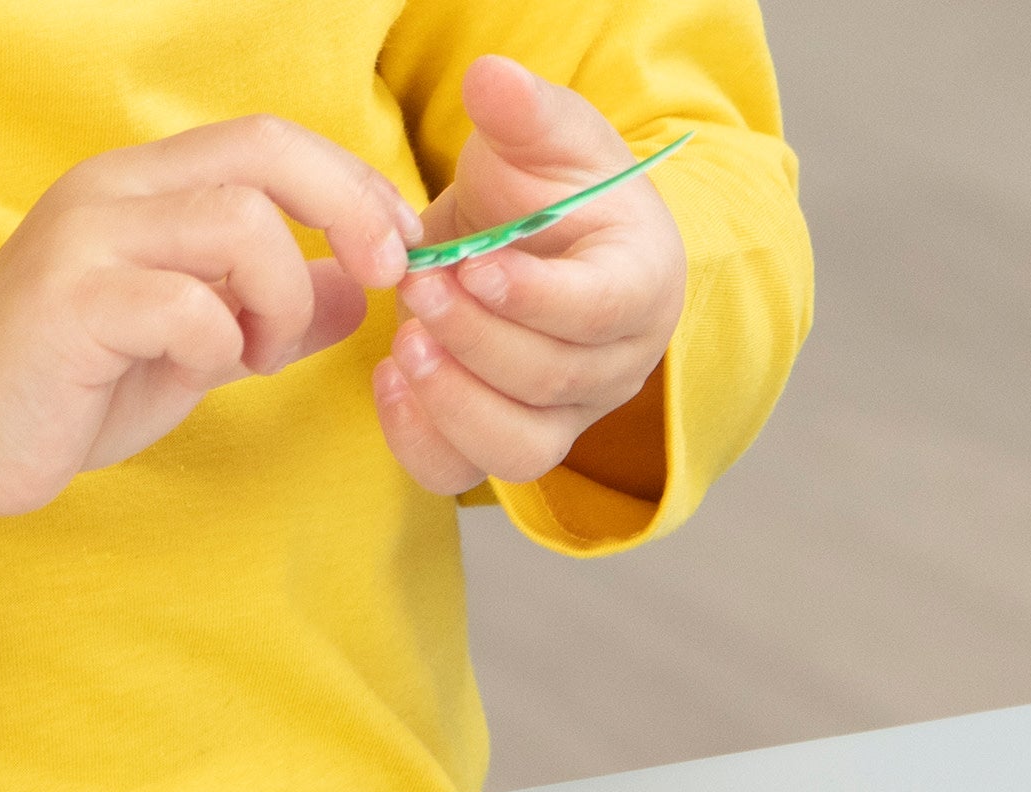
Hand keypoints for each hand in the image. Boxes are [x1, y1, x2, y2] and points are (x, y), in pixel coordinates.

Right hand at [0, 117, 420, 591]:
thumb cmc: (71, 387)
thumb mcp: (195, 345)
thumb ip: (269, 312)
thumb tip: (354, 292)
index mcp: (146, 186)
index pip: (271, 142)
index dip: (354, 183)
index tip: (402, 246)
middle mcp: (116, 190)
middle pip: (267, 152)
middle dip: (351, 209)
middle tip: (386, 276)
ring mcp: (90, 239)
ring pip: (241, 224)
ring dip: (281, 297)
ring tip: (256, 353)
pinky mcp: (74, 302)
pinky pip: (190, 304)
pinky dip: (221, 343)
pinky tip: (201, 372)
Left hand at [375, 56, 687, 494]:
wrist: (533, 245)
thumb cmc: (553, 192)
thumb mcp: (546, 137)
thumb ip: (524, 111)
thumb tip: (492, 79)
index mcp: (640, 284)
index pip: (600, 310)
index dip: (537, 298)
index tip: (476, 266)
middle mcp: (614, 366)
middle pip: (551, 379)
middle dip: (475, 338)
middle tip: (417, 289)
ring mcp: (566, 417)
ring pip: (519, 448)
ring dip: (452, 403)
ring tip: (402, 345)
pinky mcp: (512, 443)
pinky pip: (468, 472)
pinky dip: (421, 441)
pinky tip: (390, 382)